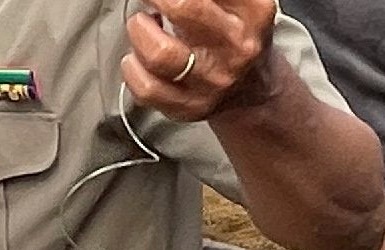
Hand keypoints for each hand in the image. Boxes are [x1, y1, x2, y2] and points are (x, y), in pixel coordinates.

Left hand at [123, 0, 280, 121]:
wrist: (252, 87)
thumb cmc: (233, 34)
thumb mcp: (239, 4)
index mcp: (254, 10)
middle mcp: (236, 44)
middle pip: (183, 7)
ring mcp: (213, 79)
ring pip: (160, 52)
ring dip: (138, 30)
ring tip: (140, 23)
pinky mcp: (190, 106)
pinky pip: (146, 88)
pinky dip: (131, 68)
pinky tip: (135, 58)